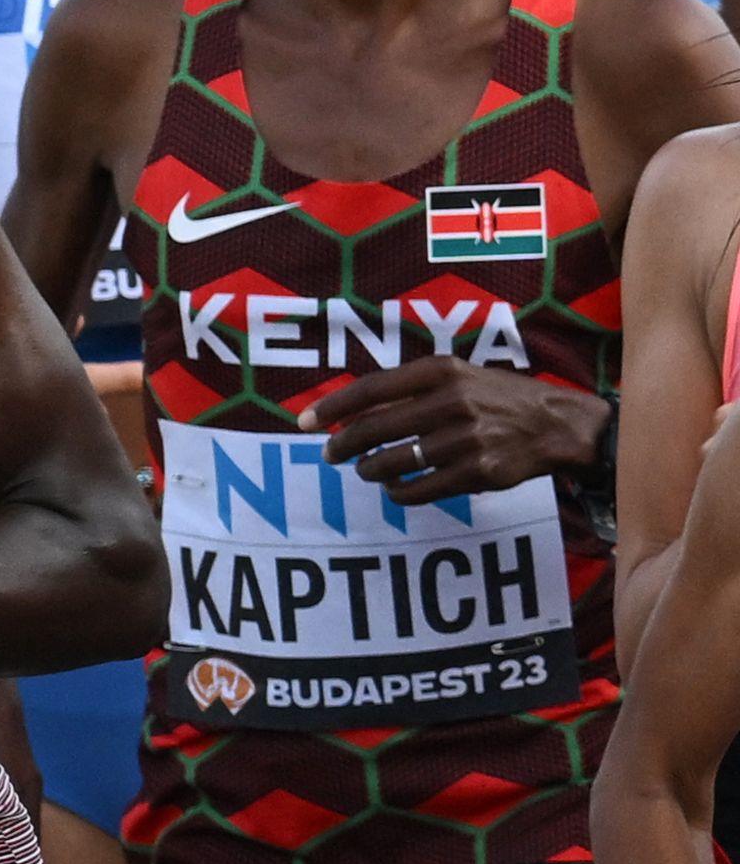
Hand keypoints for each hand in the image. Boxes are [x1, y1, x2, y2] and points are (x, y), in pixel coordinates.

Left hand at [305, 356, 609, 503]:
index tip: (305, 422)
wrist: (558, 425)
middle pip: (375, 428)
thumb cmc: (498, 396)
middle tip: (329, 454)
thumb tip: (355, 408)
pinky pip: (421, 488)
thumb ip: (411, 387)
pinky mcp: (478, 472)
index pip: (371, 389)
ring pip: (394, 461)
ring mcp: (464, 439)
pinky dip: (400, 492)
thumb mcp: (458, 374)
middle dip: (343, 444)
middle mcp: (450, 402)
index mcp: (440, 371)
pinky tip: (395, 488)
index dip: (333, 408)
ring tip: (365, 470)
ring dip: (370, 470)